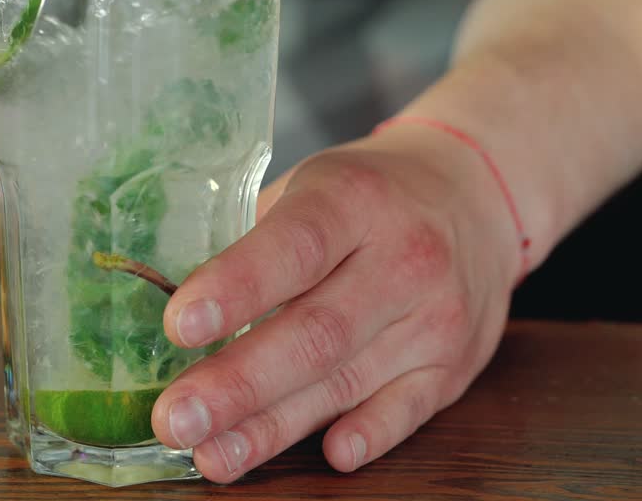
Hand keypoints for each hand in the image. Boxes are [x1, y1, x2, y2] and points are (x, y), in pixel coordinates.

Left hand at [150, 125, 522, 480]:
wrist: (476, 197)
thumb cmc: (368, 196)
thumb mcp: (312, 185)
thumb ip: (251, 237)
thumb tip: (165, 296)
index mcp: (353, 200)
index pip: (293, 247)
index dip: (236, 288)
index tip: (179, 325)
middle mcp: (403, 257)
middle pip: (315, 332)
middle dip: (237, 383)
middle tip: (176, 419)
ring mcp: (434, 317)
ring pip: (348, 380)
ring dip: (274, 427)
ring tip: (211, 455)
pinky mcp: (453, 365)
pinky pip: (407, 410)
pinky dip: (368, 434)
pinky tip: (328, 455)